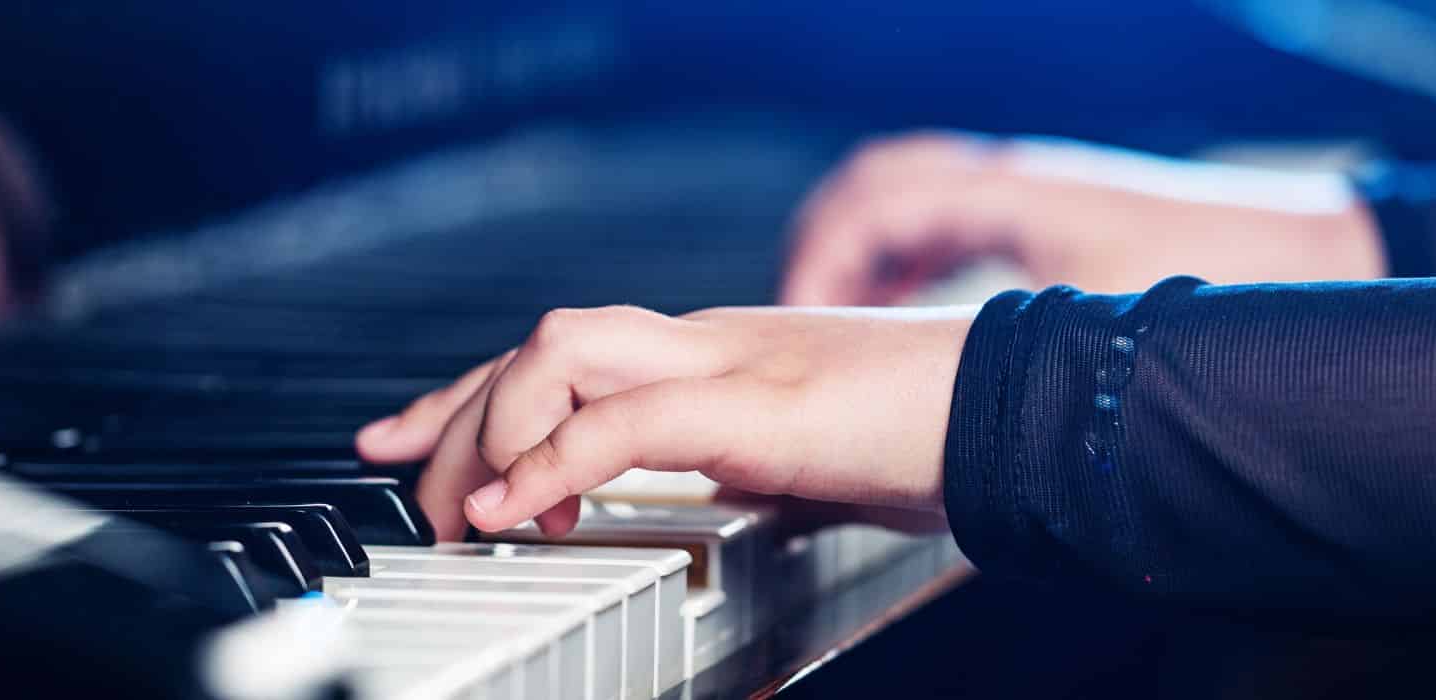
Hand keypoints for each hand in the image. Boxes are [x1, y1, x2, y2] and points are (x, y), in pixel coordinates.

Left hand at [356, 304, 974, 539]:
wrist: (1023, 410)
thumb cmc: (933, 437)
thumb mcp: (809, 458)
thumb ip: (741, 469)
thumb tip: (695, 512)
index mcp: (719, 354)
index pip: (571, 352)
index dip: (476, 393)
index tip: (413, 441)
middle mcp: (711, 343)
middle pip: (543, 343)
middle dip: (457, 415)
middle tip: (421, 494)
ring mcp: (733, 364)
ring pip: (563, 352)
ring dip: (497, 431)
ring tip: (477, 515)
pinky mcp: (760, 407)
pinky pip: (628, 420)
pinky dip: (555, 464)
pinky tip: (519, 512)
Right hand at [779, 131, 1386, 305]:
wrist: (1324, 251)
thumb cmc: (1234, 274)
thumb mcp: (1106, 327)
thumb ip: (1017, 356)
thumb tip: (940, 401)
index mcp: (1012, 193)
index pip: (874, 203)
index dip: (820, 262)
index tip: (797, 320)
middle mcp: (1014, 180)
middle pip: (875, 183)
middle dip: (823, 245)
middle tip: (796, 313)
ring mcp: (1033, 194)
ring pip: (910, 196)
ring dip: (866, 251)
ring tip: (839, 317)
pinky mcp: (1054, 218)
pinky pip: (950, 218)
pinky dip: (911, 258)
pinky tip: (914, 312)